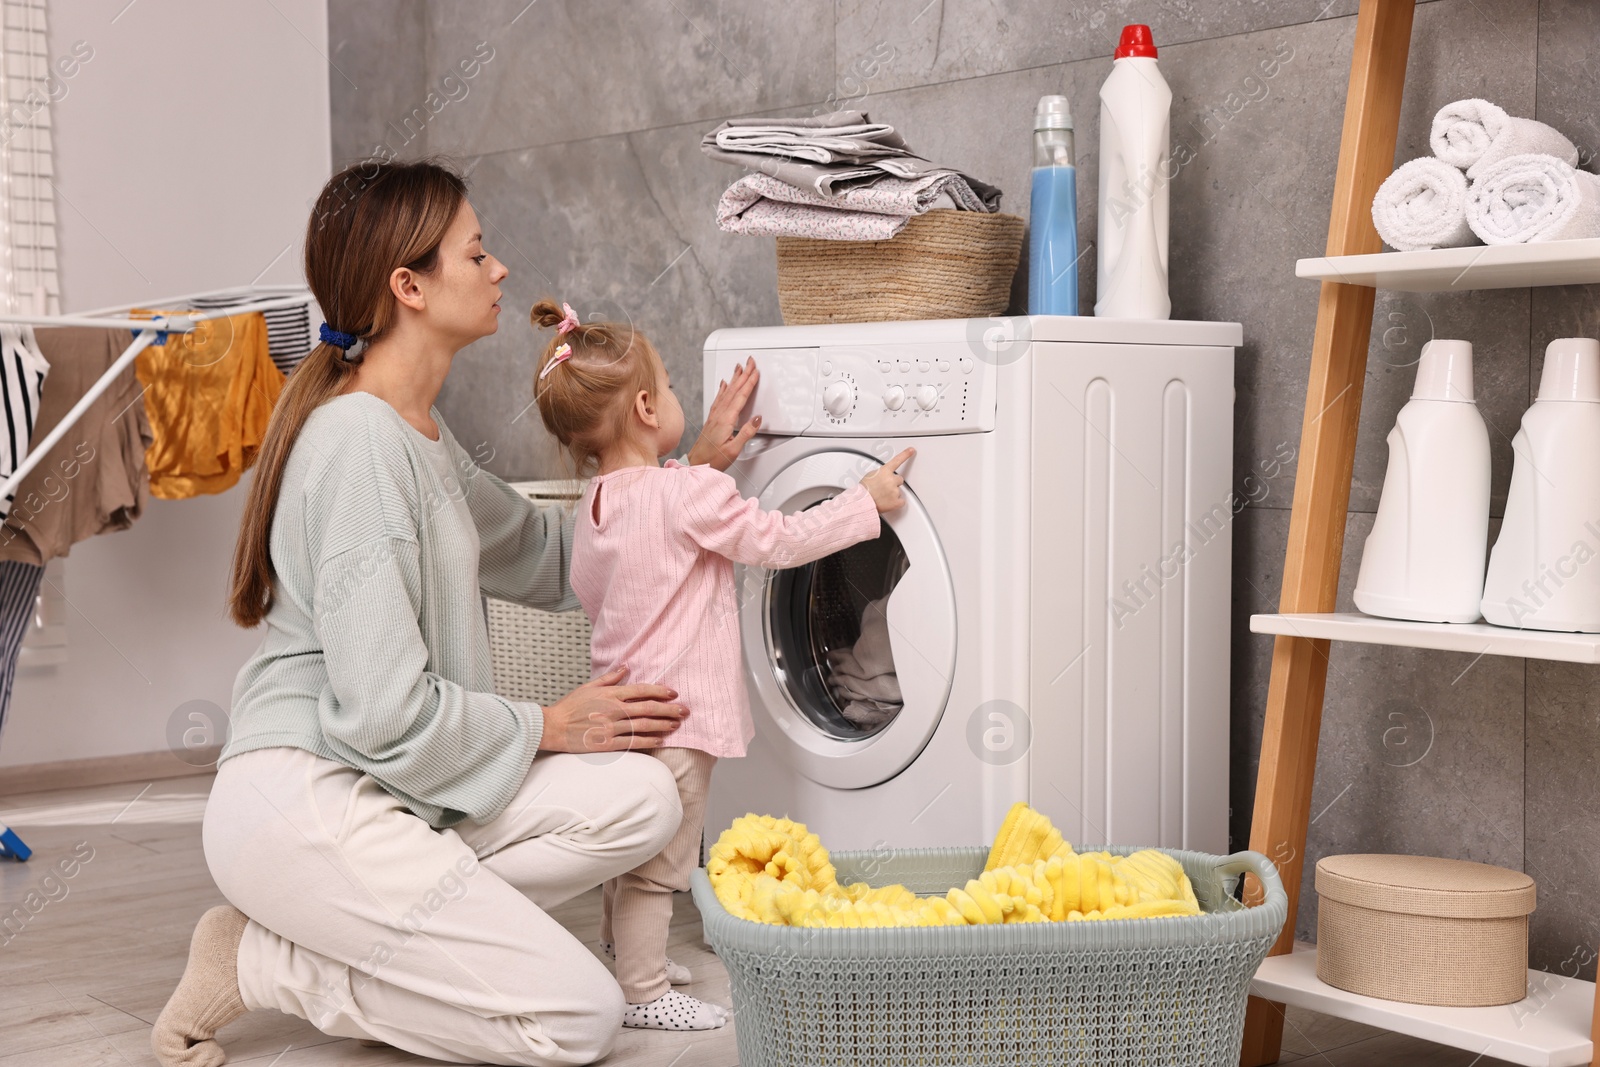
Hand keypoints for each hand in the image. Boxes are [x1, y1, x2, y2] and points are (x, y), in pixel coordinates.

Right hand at [537, 666, 687, 751]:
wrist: (553, 727)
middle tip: (684, 710)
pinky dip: (649, 741)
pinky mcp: (608, 744)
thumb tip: (626, 666)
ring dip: (663, 725)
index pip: (641, 690)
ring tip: (676, 725)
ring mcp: (612, 728)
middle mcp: (614, 710)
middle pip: (648, 709)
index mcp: (610, 695)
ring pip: (644, 726)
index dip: (660, 691)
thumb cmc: (569, 707)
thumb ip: (610, 678)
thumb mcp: (588, 686)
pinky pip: (634, 742)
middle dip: (669, 709)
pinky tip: (661, 741)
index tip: (673, 693)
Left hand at [686, 357, 760, 470]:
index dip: (749, 383)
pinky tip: (724, 384)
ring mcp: (714, 416)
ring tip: (739, 367)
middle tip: (750, 361)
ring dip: (734, 378)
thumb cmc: (713, 459)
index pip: (740, 397)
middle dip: (743, 374)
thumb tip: (758, 418)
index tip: (756, 371)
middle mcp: (719, 415)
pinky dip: (723, 389)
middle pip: (734, 389)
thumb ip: (747, 432)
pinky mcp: (712, 419)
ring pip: (726, 392)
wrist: (696, 463)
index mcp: (726, 420)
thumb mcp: (734, 449)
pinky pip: (719, 398)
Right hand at [861, 448, 914, 512]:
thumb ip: (881, 473)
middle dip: (893, 482)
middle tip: (884, 488)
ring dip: (892, 493)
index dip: (905, 454)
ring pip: (899, 491)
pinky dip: (896, 503)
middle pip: (899, 479)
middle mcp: (891, 480)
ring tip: (882, 496)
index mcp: (884, 472)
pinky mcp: (896, 502)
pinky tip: (888, 502)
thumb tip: (884, 475)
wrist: (861, 502)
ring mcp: (895, 491)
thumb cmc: (863, 490)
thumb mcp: (870, 475)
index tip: (911, 450)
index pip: (897, 460)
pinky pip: (901, 501)